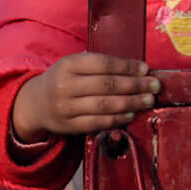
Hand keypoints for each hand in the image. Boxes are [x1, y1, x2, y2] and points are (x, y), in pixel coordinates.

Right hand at [9, 53, 157, 143]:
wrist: (35, 103)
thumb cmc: (64, 79)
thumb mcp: (74, 64)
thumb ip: (99, 63)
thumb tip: (136, 67)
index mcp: (68, 65)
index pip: (103, 64)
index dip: (127, 67)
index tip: (145, 69)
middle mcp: (65, 86)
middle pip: (107, 85)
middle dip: (135, 86)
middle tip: (154, 86)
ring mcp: (65, 108)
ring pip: (104, 106)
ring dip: (131, 103)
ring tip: (148, 100)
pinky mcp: (68, 126)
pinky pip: (97, 122)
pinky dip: (117, 119)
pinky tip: (132, 114)